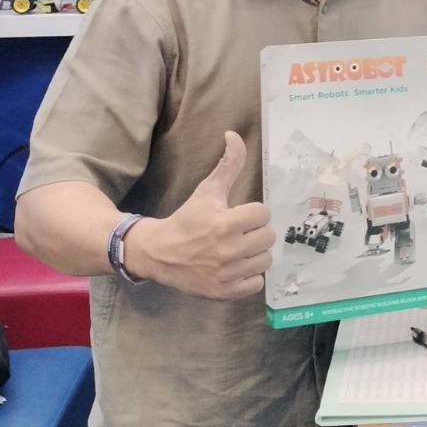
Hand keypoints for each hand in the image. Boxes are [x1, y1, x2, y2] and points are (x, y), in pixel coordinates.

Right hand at [124, 131, 274, 299]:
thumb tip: (235, 135)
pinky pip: (256, 284)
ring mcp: (226, 274)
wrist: (158, 254)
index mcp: (225, 223)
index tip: (238, 215)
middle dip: (256, 232)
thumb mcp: (207, 191)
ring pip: (265, 261)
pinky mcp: (223, 292)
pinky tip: (237, 267)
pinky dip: (250, 277)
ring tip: (240, 249)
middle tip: (240, 232)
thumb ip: (228, 164)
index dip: (252, 213)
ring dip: (255, 254)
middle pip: (268, 237)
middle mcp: (228, 250)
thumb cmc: (186, 220)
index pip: (263, 214)